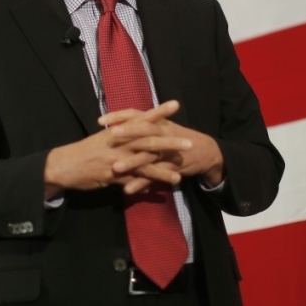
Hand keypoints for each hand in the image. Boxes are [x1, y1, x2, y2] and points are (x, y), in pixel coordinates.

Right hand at [43, 101, 189, 197]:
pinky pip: (133, 181)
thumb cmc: (84, 151)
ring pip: (144, 162)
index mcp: (117, 131)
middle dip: (170, 141)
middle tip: (190, 142)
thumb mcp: (103, 138)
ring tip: (181, 172)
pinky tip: (160, 190)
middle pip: (149, 140)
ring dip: (164, 168)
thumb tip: (135, 130)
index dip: (159, 111)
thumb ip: (120, 135)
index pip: (141, 118)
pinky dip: (147, 185)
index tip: (175, 104)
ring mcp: (117, 159)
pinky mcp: (113, 176)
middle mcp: (119, 142)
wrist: (64, 165)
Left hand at [99, 100, 224, 192]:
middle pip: (145, 130)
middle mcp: (163, 133)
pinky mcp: (172, 168)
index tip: (100, 120)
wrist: (204, 151)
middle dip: (128, 132)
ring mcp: (169, 151)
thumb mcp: (162, 127)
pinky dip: (142, 183)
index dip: (119, 116)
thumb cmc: (177, 138)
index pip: (137, 114)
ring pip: (149, 155)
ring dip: (132, 162)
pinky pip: (155, 176)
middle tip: (110, 135)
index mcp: (158, 122)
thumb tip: (117, 124)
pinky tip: (128, 190)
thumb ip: (143, 125)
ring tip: (114, 168)